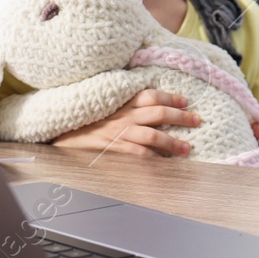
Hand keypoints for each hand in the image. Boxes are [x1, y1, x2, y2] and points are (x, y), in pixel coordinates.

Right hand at [51, 89, 200, 157]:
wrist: (61, 135)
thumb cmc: (86, 119)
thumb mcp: (106, 105)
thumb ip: (127, 102)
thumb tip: (152, 102)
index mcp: (122, 101)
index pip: (151, 95)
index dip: (171, 96)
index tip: (186, 101)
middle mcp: (123, 115)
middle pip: (158, 112)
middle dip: (181, 116)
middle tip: (197, 120)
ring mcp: (119, 133)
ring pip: (153, 135)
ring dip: (173, 141)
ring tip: (187, 148)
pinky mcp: (114, 149)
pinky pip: (139, 154)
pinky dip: (154, 158)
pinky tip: (166, 163)